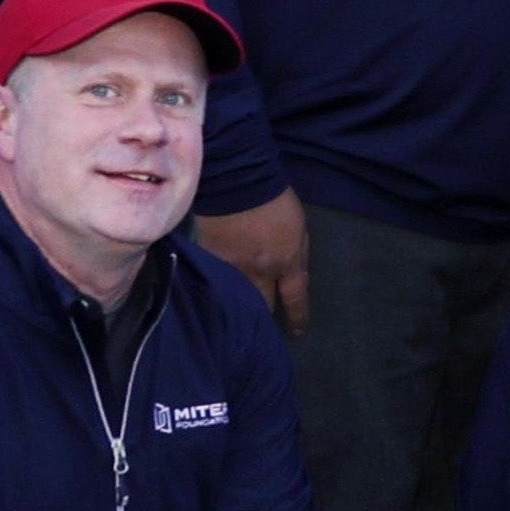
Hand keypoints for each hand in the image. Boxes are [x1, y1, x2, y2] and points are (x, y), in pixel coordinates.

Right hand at [199, 194, 309, 331]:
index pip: (295, 300)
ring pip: (237, 300)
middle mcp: (259, 272)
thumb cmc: (275, 199)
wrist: (236, 178)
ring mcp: (232, 268)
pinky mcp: (210, 260)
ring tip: (239, 317)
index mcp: (286, 262)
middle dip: (265, 321)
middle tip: (264, 331)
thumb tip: (294, 278)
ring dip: (240, 308)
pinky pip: (217, 281)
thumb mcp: (299, 228)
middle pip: (262, 308)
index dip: (297, 318)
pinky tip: (218, 294)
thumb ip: (297, 256)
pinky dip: (220, 289)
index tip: (296, 332)